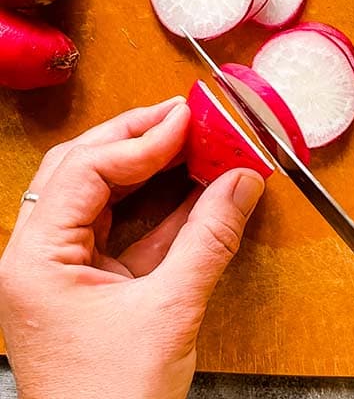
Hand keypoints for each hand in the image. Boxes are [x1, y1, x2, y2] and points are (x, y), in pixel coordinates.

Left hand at [0, 96, 264, 398]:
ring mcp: (65, 266)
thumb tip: (241, 183)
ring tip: (188, 141)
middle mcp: (42, 255)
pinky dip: (160, 204)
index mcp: (38, 259)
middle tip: (180, 116)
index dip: (141, 141)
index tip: (184, 121)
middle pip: (84, 169)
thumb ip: (210, 239)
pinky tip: (193, 188)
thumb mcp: (170, 311)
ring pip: (102, 192)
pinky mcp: (92, 279)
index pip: (87, 170)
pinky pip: (124, 225)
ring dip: (148, 166)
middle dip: (135, 137)